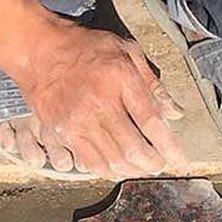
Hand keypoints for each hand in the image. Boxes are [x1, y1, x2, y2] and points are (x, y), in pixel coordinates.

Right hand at [15, 18, 185, 176]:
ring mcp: (80, 121)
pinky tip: (118, 168)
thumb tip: (175, 113)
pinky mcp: (64, 134)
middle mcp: (99, 103)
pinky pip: (92, 164)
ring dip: (133, 171)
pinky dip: (109, 171)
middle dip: (152, 163)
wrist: (39, 51)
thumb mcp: (126, 52)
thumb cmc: (85, 49)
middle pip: (134, 148)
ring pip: (114, 161)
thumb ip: (153, 83)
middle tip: (159, 165)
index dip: (170, 146)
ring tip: (141, 167)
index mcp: (120, 79)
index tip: (182, 162)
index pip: (152, 121)